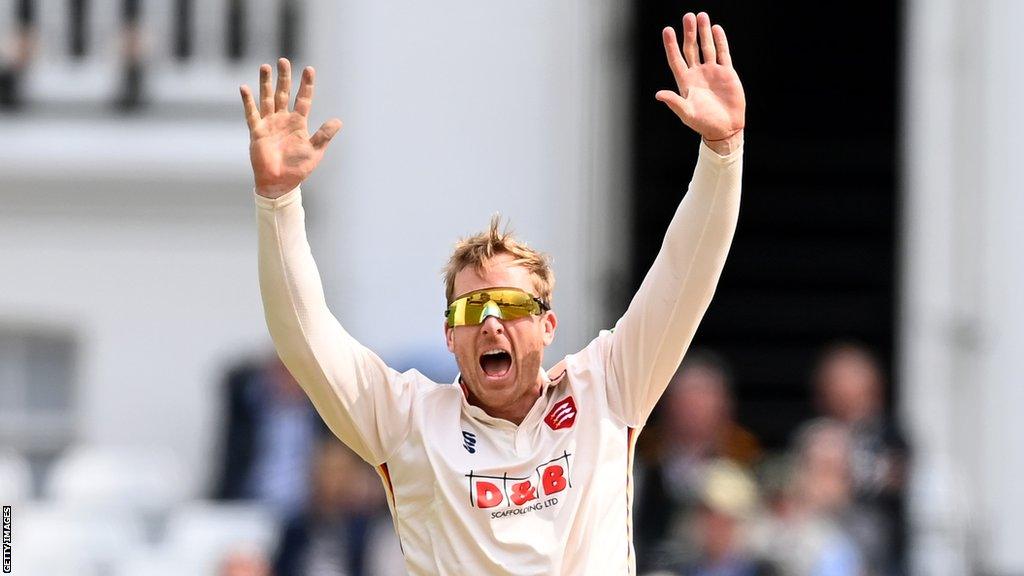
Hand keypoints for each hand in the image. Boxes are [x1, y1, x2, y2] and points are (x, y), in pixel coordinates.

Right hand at [240, 58, 342, 198]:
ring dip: (266, 83)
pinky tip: (244, 88)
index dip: (306, 85)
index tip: (309, 69)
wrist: (280, 183)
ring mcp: (269, 124)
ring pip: (267, 98)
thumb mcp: (315, 151)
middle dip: (284, 77)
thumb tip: (338, 121)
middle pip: (283, 93)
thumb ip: (324, 135)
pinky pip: (251, 114)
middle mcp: (283, 119)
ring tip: (265, 67)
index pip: (303, 99)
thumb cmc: (298, 169)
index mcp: (298, 123)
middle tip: (283, 60)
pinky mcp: (257, 132)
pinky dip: (248, 101)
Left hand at [656, 12, 744, 153]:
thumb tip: (659, 94)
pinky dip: (720, 41)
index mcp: (685, 82)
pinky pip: (722, 53)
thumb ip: (674, 102)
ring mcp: (712, 72)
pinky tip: (716, 29)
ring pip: (707, 47)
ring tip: (701, 16)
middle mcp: (697, 74)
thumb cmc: (703, 123)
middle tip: (687, 16)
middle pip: (691, 49)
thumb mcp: (686, 113)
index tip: (667, 30)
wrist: (725, 128)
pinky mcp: (726, 73)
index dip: (671, 45)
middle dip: (689, 33)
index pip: (676, 59)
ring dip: (704, 32)